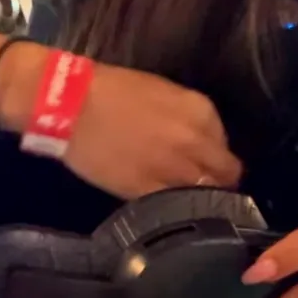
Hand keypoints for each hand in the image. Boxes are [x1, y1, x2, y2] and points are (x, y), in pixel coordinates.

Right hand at [56, 62, 241, 198]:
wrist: (71, 104)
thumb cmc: (113, 91)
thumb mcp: (166, 94)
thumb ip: (190, 120)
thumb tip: (203, 142)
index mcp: (201, 112)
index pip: (226, 145)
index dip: (215, 156)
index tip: (204, 161)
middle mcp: (196, 141)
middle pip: (226, 172)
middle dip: (219, 179)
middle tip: (205, 185)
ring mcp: (174, 168)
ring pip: (206, 193)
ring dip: (201, 196)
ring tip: (187, 198)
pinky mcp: (148, 190)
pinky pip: (175, 205)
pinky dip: (176, 207)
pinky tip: (168, 205)